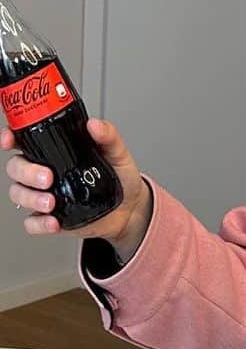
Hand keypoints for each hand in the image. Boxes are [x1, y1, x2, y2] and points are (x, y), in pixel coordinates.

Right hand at [4, 118, 150, 255]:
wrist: (131, 208)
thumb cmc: (119, 177)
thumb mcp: (117, 153)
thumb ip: (108, 137)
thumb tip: (94, 125)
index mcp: (56, 152)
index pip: (24, 140)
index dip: (10, 138)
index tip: (10, 141)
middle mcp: (45, 172)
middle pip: (16, 167)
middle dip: (26, 172)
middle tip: (47, 178)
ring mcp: (45, 195)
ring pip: (18, 194)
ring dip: (30, 198)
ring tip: (51, 203)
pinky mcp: (50, 218)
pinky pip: (32, 223)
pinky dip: (38, 224)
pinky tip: (53, 222)